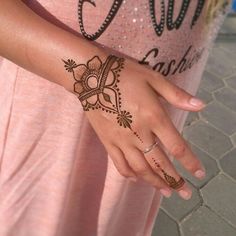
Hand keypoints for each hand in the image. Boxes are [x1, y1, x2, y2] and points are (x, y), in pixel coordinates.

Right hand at [63, 54, 205, 199]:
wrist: (92, 77)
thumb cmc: (125, 75)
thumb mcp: (153, 78)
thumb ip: (176, 95)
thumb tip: (201, 106)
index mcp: (153, 116)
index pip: (177, 147)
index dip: (190, 163)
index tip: (199, 175)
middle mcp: (139, 133)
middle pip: (160, 163)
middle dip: (175, 181)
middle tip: (185, 194)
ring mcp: (121, 140)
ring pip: (140, 169)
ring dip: (155, 182)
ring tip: (166, 192)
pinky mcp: (108, 142)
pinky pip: (120, 164)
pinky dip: (130, 175)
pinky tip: (138, 180)